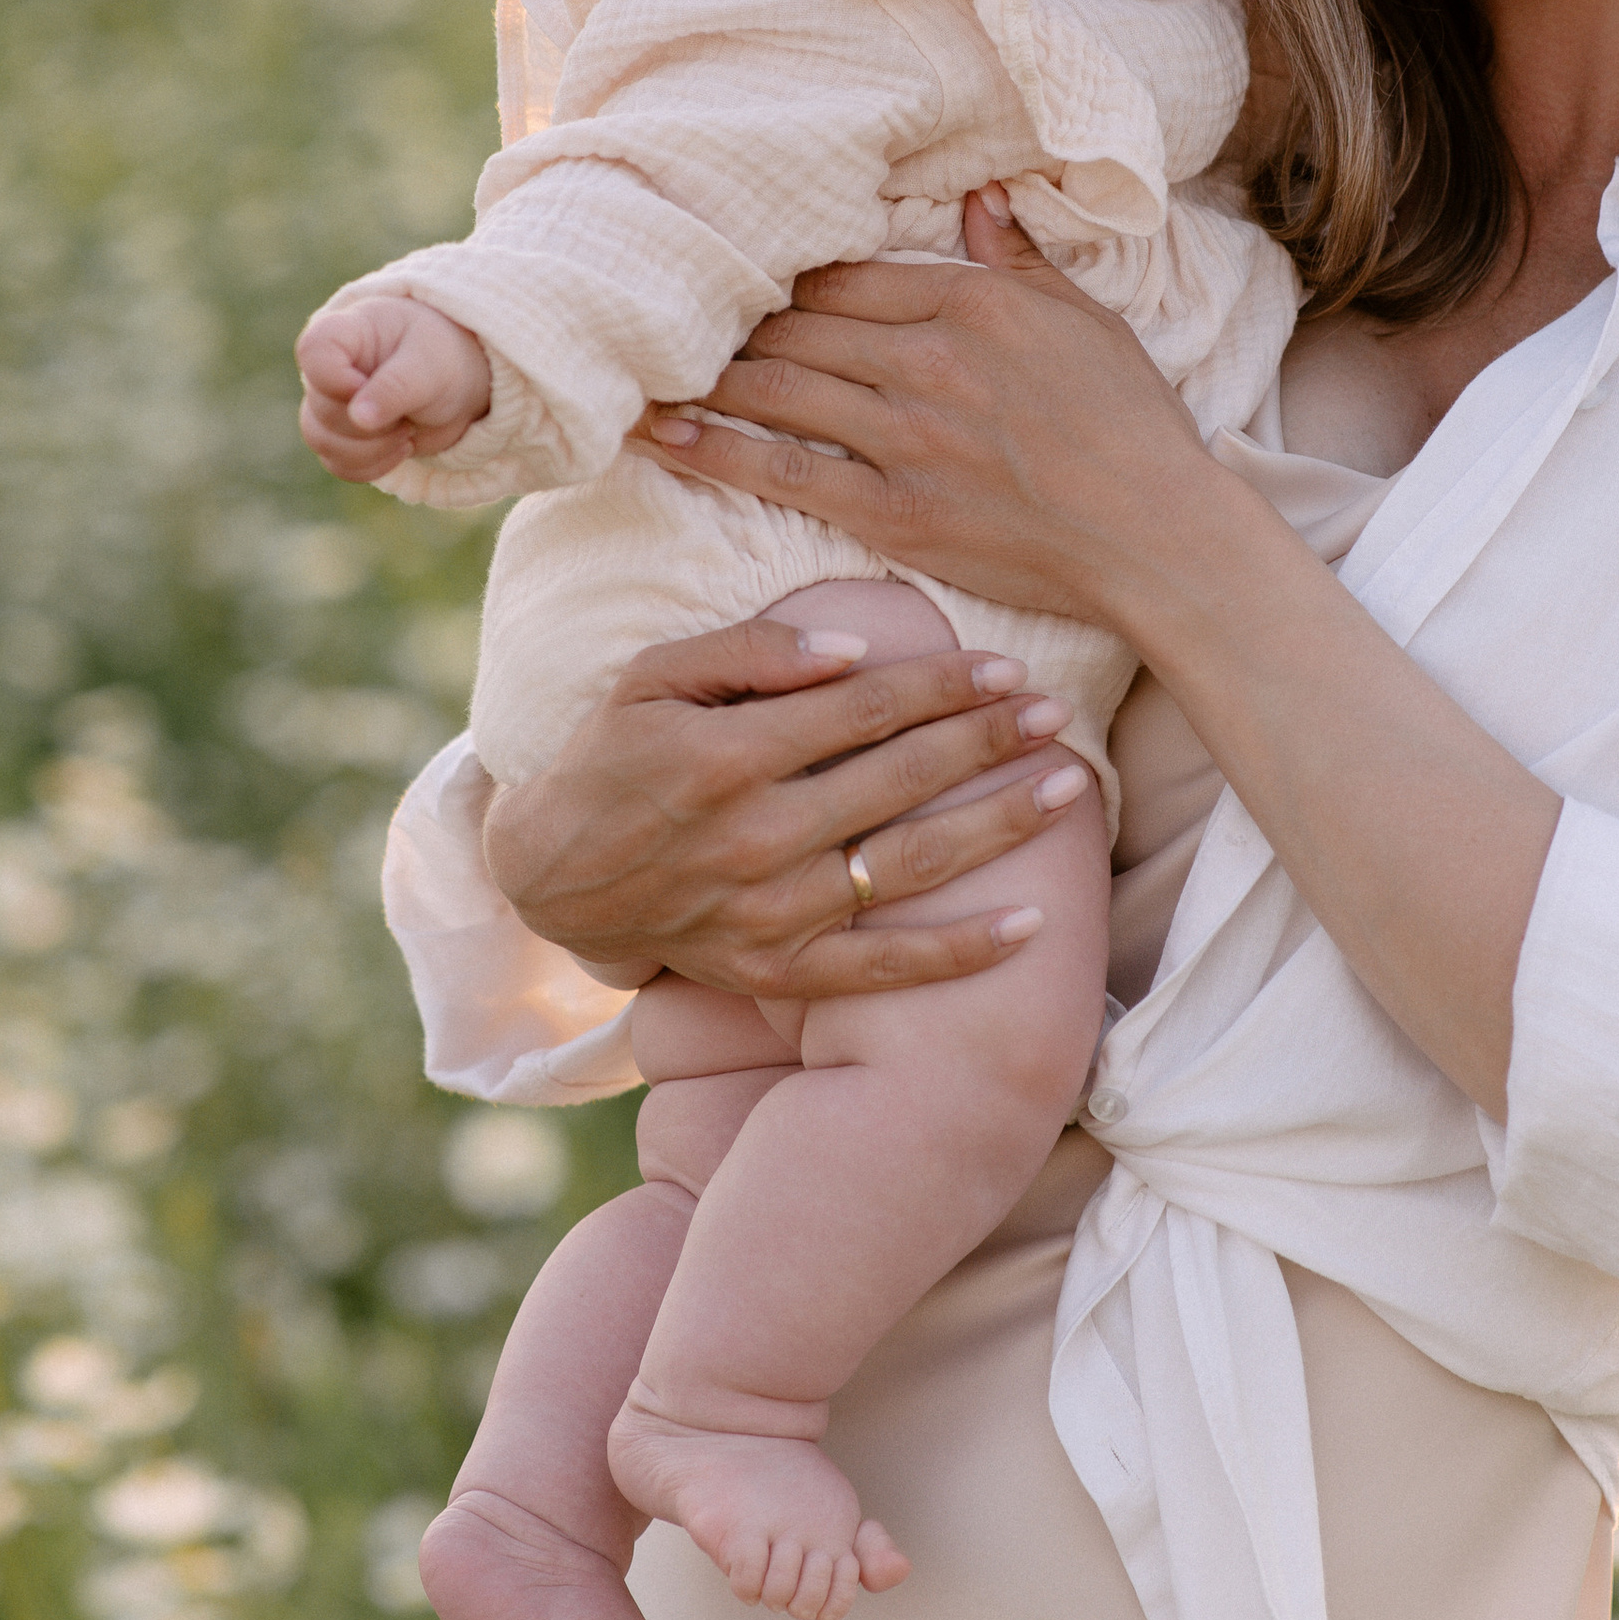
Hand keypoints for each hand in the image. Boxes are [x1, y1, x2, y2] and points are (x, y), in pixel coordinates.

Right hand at [297, 295, 491, 481]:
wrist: (457, 384)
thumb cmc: (441, 357)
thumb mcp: (429, 365)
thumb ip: (395, 387)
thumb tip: (359, 417)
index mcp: (345, 333)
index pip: (314, 352)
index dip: (336, 381)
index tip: (370, 388)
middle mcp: (329, 369)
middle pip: (322, 408)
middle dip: (369, 425)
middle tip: (408, 415)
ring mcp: (330, 404)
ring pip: (322, 441)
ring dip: (371, 450)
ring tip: (408, 432)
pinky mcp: (340, 436)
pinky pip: (338, 463)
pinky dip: (372, 465)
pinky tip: (403, 448)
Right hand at [480, 611, 1086, 1002]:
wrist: (551, 879)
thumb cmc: (610, 759)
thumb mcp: (651, 678)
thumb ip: (750, 653)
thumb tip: (852, 650)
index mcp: (725, 754)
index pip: (863, 710)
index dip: (942, 686)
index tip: (1007, 670)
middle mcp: (755, 835)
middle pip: (900, 781)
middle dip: (987, 743)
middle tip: (1056, 715)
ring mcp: (768, 910)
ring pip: (907, 867)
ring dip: (997, 826)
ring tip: (1067, 789)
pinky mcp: (773, 969)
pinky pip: (882, 969)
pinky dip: (958, 953)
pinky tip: (1029, 925)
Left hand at [627, 191, 1212, 631]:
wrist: (1158, 532)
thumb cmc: (1134, 428)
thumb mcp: (1086, 321)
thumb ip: (1019, 260)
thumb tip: (980, 199)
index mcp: (973, 305)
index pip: (847, 278)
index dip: (784, 281)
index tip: (735, 278)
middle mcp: (929, 360)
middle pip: (799, 329)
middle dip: (730, 324)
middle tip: (665, 318)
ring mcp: (907, 437)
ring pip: (778, 390)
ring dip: (705, 376)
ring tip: (642, 366)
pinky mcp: (896, 511)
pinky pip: (785, 472)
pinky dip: (716, 449)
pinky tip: (663, 433)